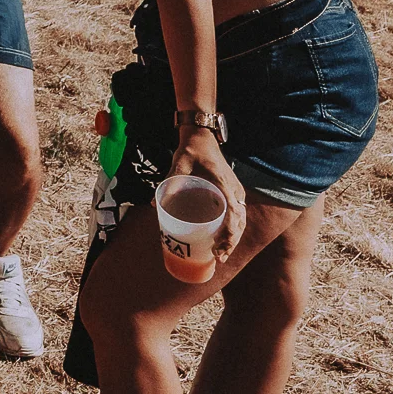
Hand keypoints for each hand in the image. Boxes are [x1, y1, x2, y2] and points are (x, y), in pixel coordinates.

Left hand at [175, 122, 247, 262]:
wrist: (202, 136)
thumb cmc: (191, 151)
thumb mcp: (178, 166)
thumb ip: (168, 184)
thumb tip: (151, 204)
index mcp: (224, 184)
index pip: (233, 213)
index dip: (230, 233)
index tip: (220, 246)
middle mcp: (234, 189)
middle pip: (240, 221)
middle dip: (231, 241)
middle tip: (218, 257)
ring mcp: (235, 190)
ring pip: (241, 219)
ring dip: (234, 237)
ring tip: (221, 253)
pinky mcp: (232, 191)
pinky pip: (238, 213)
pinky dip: (234, 228)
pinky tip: (223, 239)